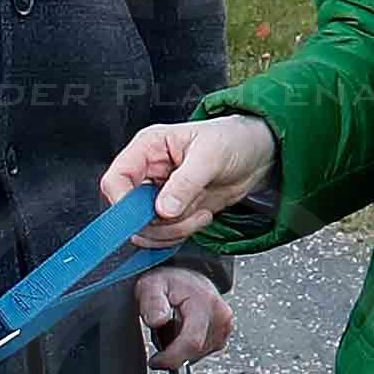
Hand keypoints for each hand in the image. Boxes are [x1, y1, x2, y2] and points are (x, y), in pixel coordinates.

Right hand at [101, 112, 277, 243]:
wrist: (257, 155)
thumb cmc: (233, 139)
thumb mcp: (210, 155)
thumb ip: (185, 183)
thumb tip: (163, 209)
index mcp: (147, 148)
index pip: (116, 179)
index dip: (123, 202)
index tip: (147, 214)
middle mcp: (148, 173)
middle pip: (129, 210)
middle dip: (158, 221)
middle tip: (184, 214)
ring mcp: (158, 195)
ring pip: (147, 227)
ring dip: (174, 230)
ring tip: (200, 214)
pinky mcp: (172, 212)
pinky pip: (164, 234)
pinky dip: (182, 234)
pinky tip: (202, 217)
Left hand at [137, 266, 234, 371]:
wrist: (187, 275)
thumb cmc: (169, 280)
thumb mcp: (152, 286)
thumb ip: (152, 302)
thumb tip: (157, 320)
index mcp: (206, 304)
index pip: (191, 343)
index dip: (171, 358)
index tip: (155, 361)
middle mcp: (221, 317)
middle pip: (194, 352)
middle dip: (172, 352)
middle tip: (159, 334)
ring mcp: (224, 327)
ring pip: (197, 355)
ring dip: (179, 349)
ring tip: (172, 327)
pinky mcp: (223, 335)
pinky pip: (202, 352)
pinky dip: (187, 347)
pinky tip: (181, 331)